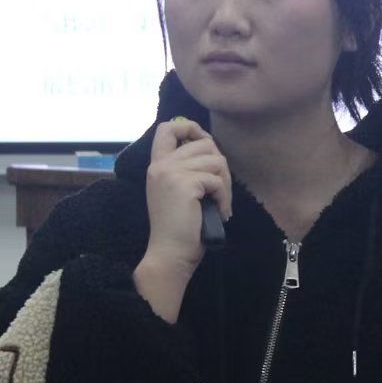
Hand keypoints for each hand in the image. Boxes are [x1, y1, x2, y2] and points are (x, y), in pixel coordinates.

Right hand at [135, 119, 231, 319]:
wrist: (170, 254)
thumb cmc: (179, 229)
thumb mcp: (178, 192)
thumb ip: (185, 169)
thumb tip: (211, 149)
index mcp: (157, 165)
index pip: (168, 127)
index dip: (191, 128)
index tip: (204, 145)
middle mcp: (161, 165)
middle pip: (204, 143)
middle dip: (220, 166)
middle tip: (220, 190)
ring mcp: (171, 173)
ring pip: (215, 160)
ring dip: (225, 184)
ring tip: (220, 203)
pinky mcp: (185, 184)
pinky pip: (217, 180)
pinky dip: (224, 197)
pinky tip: (219, 212)